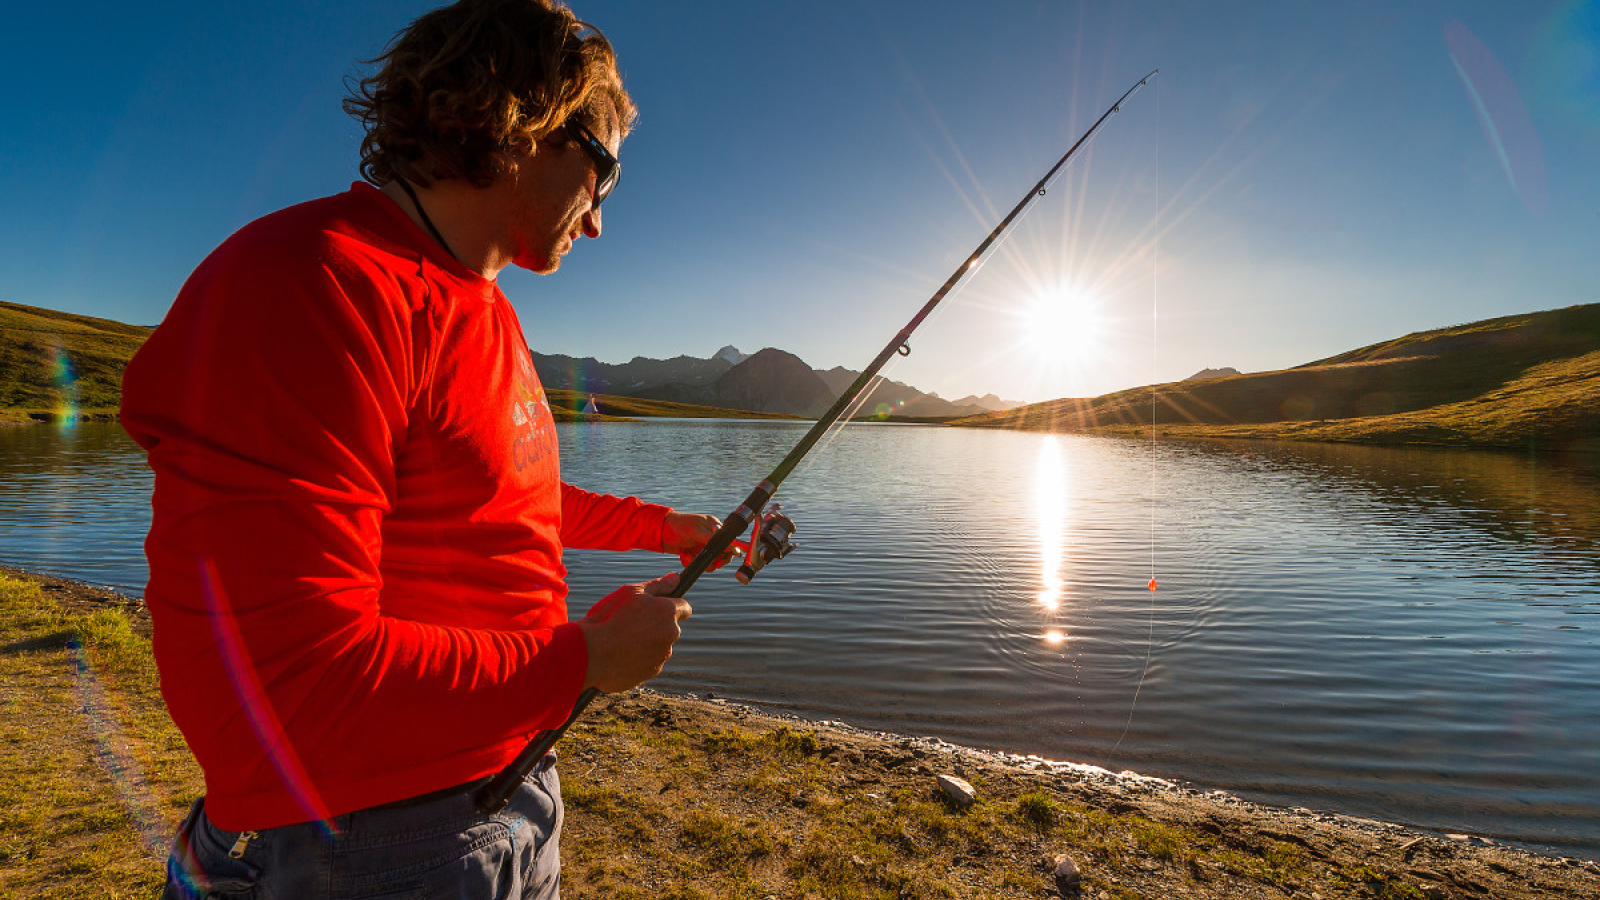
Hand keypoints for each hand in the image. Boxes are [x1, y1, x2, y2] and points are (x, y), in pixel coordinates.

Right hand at [577, 573, 691, 693]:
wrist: (589, 653)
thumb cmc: (608, 619)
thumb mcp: (630, 592)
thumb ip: (657, 585)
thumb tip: (675, 578)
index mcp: (668, 613)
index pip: (684, 608)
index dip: (672, 606)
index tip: (658, 608)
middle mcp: (670, 635)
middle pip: (669, 628)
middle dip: (656, 625)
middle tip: (630, 623)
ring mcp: (661, 657)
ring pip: (658, 646)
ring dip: (646, 643)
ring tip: (620, 640)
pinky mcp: (650, 672)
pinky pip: (647, 662)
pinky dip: (637, 659)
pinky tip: (618, 655)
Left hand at [661, 512, 746, 571]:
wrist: (659, 533)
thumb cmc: (678, 526)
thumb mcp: (696, 531)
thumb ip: (713, 539)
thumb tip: (732, 547)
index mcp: (714, 526)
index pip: (730, 541)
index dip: (728, 553)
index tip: (720, 560)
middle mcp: (711, 536)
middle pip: (723, 554)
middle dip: (714, 560)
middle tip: (708, 563)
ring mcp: (703, 545)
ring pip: (711, 561)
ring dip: (701, 562)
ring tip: (689, 556)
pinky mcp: (695, 553)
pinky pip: (700, 563)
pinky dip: (692, 562)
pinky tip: (684, 556)